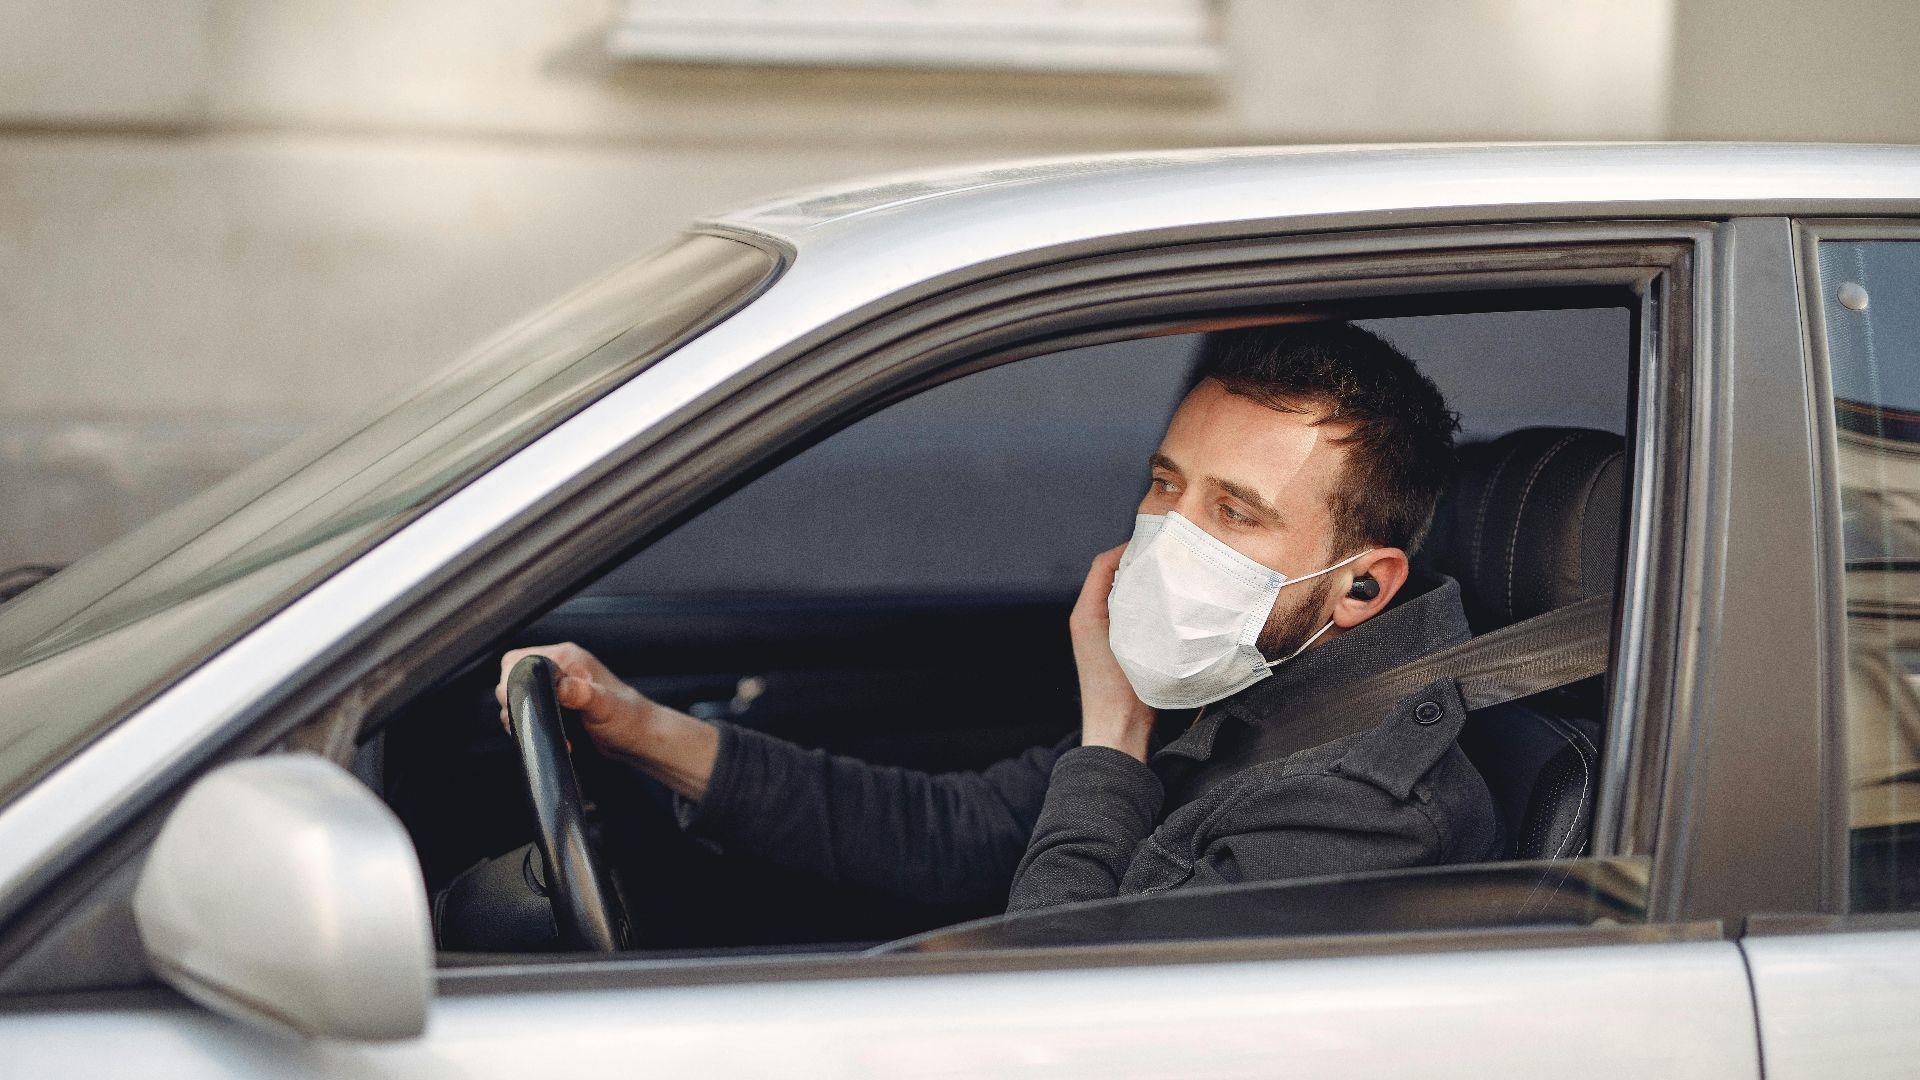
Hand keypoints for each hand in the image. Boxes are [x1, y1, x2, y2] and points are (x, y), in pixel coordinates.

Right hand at [496, 642, 652, 757]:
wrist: (639, 738)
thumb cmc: (629, 719)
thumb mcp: (606, 706)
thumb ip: (583, 694)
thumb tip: (562, 687)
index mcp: (567, 658)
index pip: (519, 660)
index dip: (513, 682)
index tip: (523, 705)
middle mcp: (558, 668)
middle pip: (512, 679)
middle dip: (518, 705)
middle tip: (539, 723)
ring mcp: (556, 687)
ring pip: (518, 698)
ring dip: (527, 719)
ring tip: (552, 733)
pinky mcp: (555, 705)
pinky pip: (529, 711)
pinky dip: (534, 726)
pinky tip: (555, 737)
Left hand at [1070, 545, 1156, 761]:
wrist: (1119, 731)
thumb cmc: (1119, 691)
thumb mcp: (1125, 640)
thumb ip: (1128, 601)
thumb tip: (1145, 568)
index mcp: (1086, 612)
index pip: (1104, 563)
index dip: (1129, 547)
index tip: (1158, 541)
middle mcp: (1090, 617)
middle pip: (1114, 574)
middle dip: (1140, 561)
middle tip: (1171, 555)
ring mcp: (1105, 631)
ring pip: (1125, 591)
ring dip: (1146, 582)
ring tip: (1174, 575)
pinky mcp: (1121, 644)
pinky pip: (1133, 611)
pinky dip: (1148, 601)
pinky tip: (1170, 604)